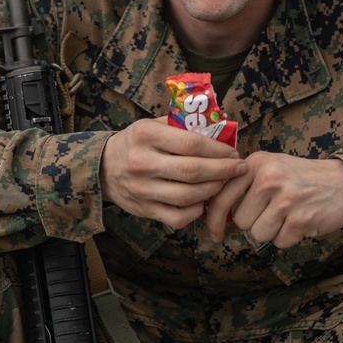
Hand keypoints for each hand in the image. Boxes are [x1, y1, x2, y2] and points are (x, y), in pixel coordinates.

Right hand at [100, 117, 245, 229]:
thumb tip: (222, 127)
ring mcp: (142, 189)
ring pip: (188, 196)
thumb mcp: (153, 125)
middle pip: (193, 172)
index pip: (191, 144)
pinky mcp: (143, 210)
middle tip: (239, 168)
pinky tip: (203, 201)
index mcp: (146, 136)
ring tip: (225, 183)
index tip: (233, 152)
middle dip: (223, 171)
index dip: (218, 150)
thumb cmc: (137, 142)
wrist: (103, 167)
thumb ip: (183, 126)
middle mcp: (142, 163)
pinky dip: (196, 211)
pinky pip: (177, 217)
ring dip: (213, 191)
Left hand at [204, 152, 342, 247]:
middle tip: (274, 211)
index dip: (214, 219)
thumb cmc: (301, 178)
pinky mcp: (300, 218)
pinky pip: (279, 242)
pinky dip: (288, 237)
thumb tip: (214, 211)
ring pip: (258, 234)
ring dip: (272, 231)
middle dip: (255, 223)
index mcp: (256, 163)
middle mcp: (269, 178)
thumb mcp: (270, 167)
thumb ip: (244, 183)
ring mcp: (285, 198)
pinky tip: (300, 221)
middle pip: (241, 222)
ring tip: (288, 215)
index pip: (222, 196)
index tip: (214, 234)